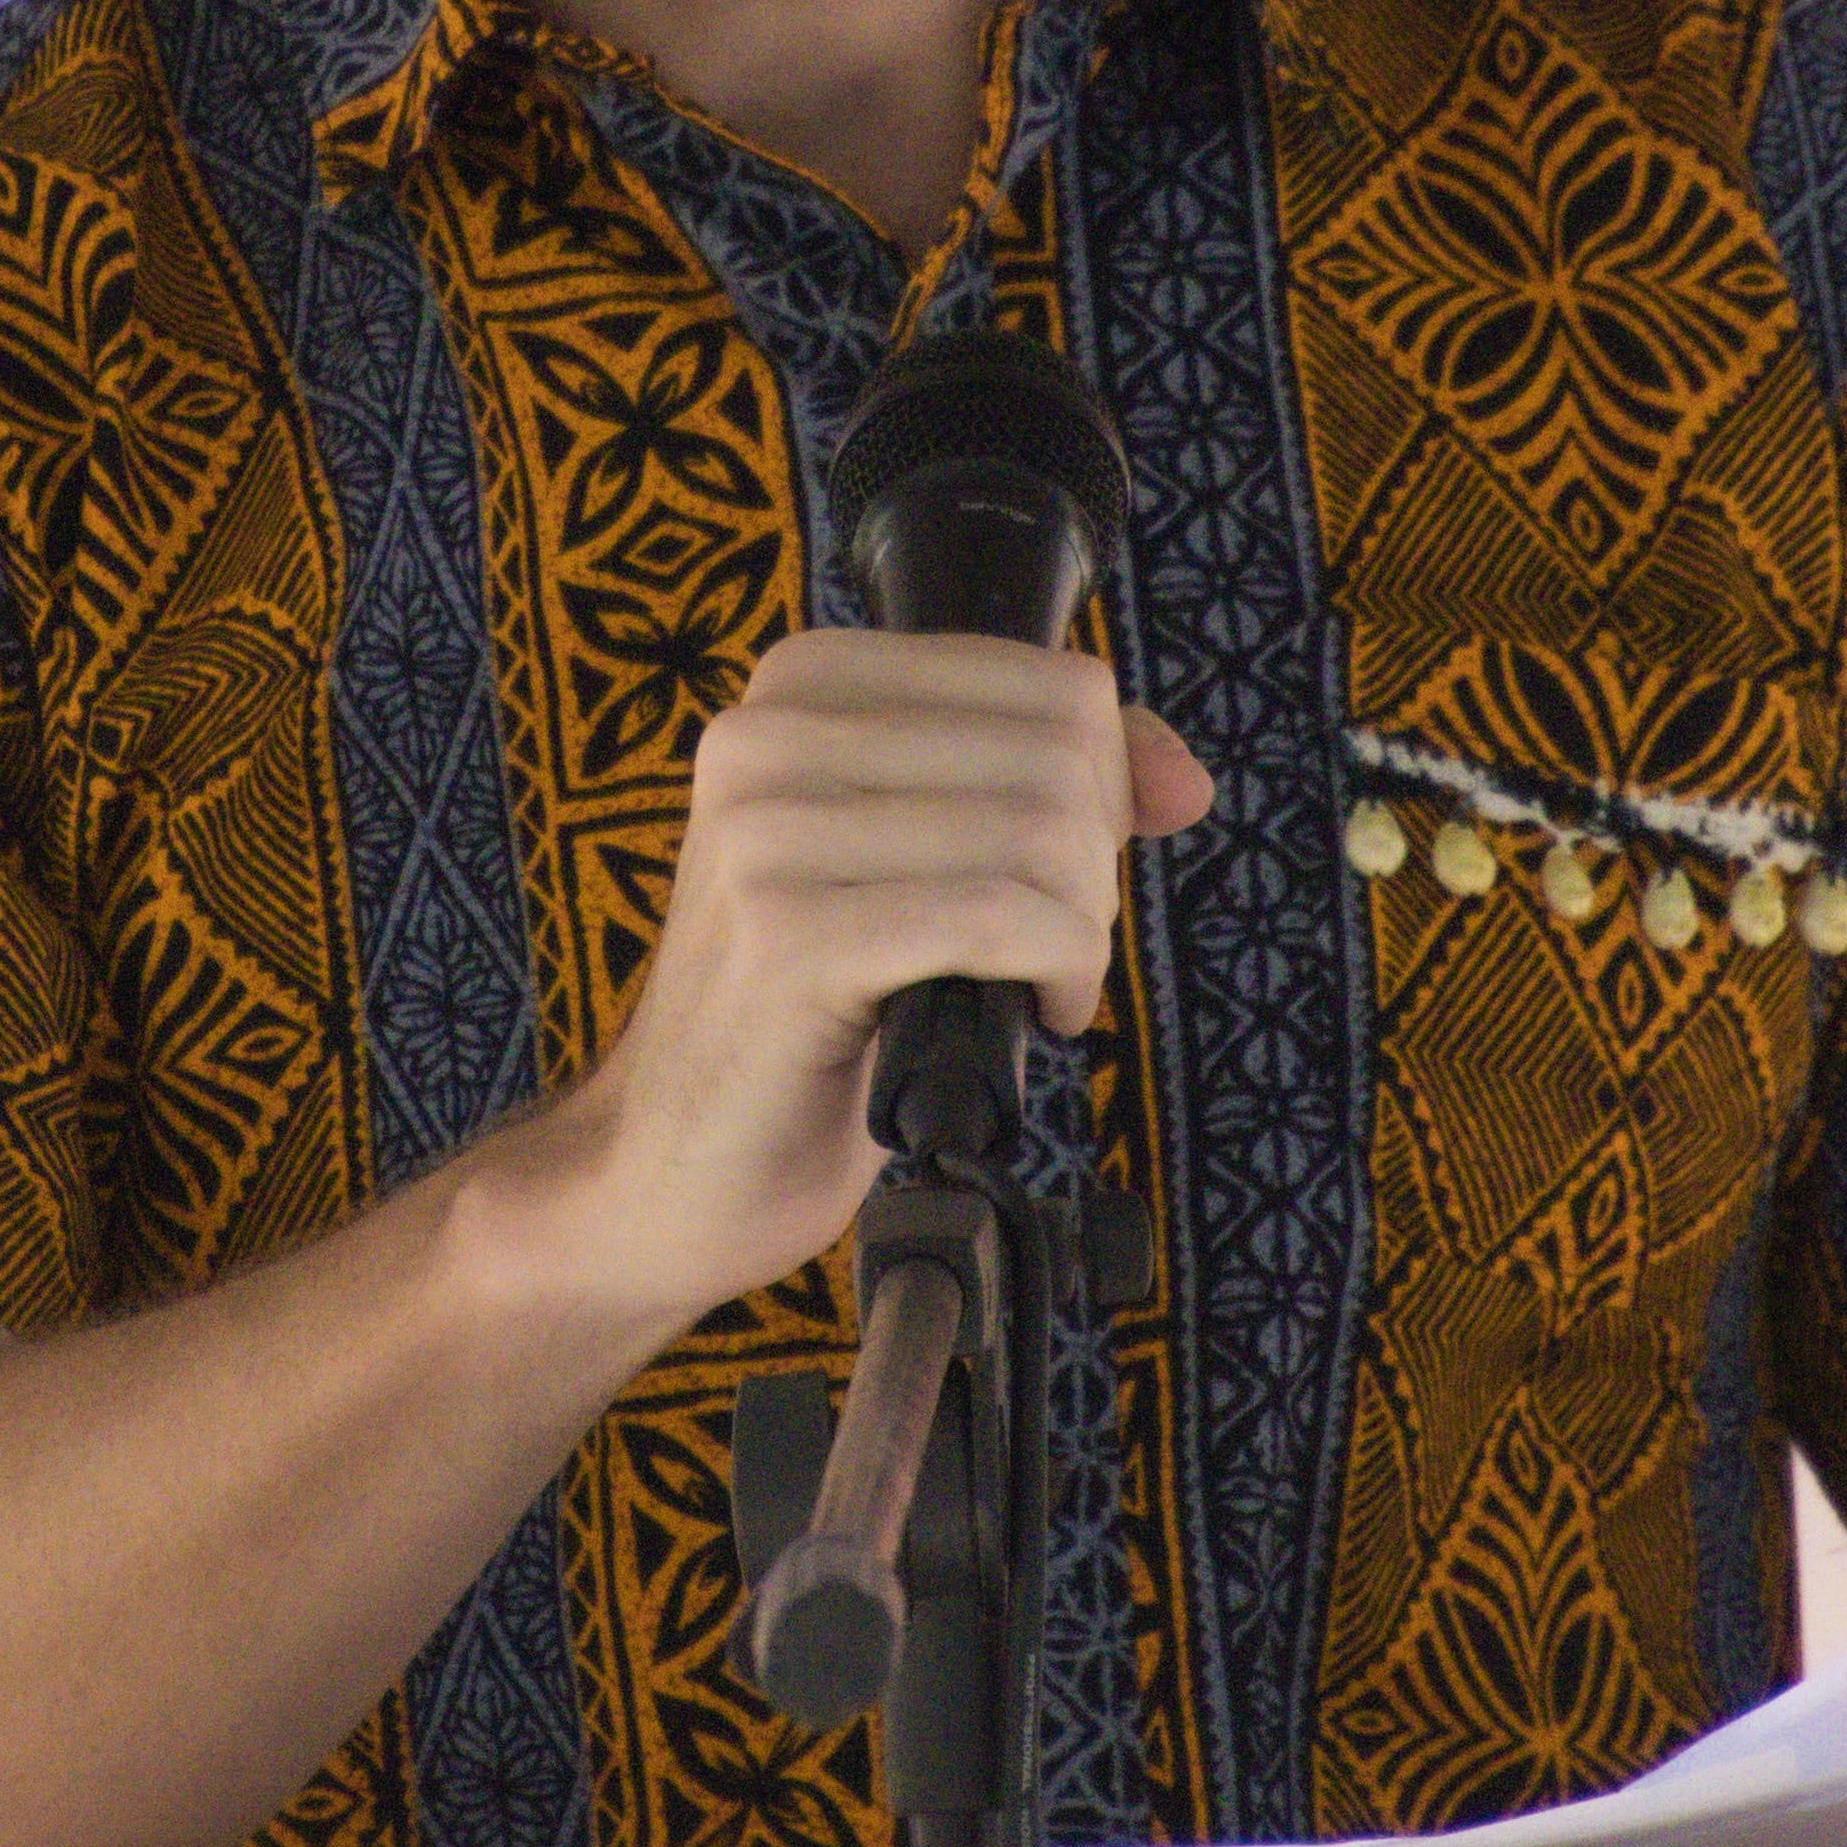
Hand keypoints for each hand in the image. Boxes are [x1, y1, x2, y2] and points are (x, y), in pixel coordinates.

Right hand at [525, 626, 1210, 1328]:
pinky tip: (1033, 1015)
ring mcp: (766, 829)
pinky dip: (1057, 972)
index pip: (1053, 684)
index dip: (1101, 793)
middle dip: (1092, 873)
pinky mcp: (788, 934)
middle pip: (1058, 757)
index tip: (1057, 880)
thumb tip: (1183, 777)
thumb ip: (1051, 790)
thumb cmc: (809, 1020)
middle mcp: (768, 733)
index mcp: (801, 682)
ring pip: (1040, 835)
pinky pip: (1001, 917)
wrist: (664, 1164)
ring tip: (1032, 985)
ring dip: (1078, 933)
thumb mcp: (927, 865)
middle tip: (1047, 952)